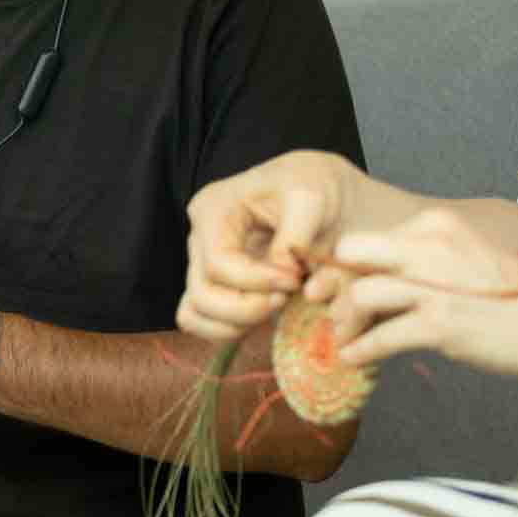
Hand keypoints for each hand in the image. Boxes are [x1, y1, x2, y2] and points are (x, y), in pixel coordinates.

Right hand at [179, 151, 357, 341]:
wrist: (323, 191)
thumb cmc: (314, 186)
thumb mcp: (312, 196)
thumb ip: (296, 234)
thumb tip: (281, 274)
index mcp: (213, 209)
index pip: (218, 263)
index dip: (256, 281)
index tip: (296, 279)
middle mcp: (199, 239)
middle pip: (202, 294)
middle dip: (247, 307)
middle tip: (287, 298)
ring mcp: (202, 265)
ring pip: (194, 313)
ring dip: (237, 323)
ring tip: (276, 306)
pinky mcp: (214, 287)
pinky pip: (199, 321)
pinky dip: (226, 330)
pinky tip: (263, 317)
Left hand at [307, 208, 517, 382]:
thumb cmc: (514, 292)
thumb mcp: (467, 255)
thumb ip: (425, 257)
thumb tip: (383, 272)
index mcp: (435, 227)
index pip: (369, 238)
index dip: (347, 264)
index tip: (339, 283)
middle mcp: (429, 248)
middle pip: (351, 254)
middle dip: (334, 283)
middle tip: (330, 306)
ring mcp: (433, 287)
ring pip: (359, 295)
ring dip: (344, 322)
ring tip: (345, 339)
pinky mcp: (439, 324)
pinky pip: (381, 338)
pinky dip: (361, 351)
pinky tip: (355, 360)